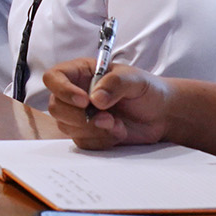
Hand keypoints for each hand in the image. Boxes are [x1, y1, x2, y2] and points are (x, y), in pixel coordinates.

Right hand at [43, 58, 171, 148]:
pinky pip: (83, 142)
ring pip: (67, 126)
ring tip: (118, 125)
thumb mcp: (134, 79)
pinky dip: (101, 140)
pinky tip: (118, 132)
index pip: (54, 77)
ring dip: (93, 130)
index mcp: (81, 73)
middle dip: (80, 117)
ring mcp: (80, 116)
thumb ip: (114, 84)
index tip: (84, 101)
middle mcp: (75, 93)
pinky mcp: (88, 134)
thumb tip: (95, 99)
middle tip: (107, 118)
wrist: (161, 115)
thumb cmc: (146, 90)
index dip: (62, 90)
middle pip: (56, 106)